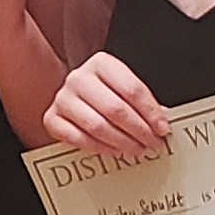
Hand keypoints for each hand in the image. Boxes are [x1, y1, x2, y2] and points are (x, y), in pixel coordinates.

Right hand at [44, 52, 165, 156]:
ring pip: (98, 126)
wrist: (72, 94)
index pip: (132, 89)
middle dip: (139, 131)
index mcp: (101, 63)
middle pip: (116, 109)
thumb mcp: (123, 87)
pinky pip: (78, 139)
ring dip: (122, 142)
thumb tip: (161, 122)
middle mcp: (79, 78)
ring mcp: (63, 99)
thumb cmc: (102, 91)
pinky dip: (99, 148)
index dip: (151, 112)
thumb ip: (142, 102)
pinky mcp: (51, 119)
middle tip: (152, 143)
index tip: (162, 128)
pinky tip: (114, 150)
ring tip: (136, 149)